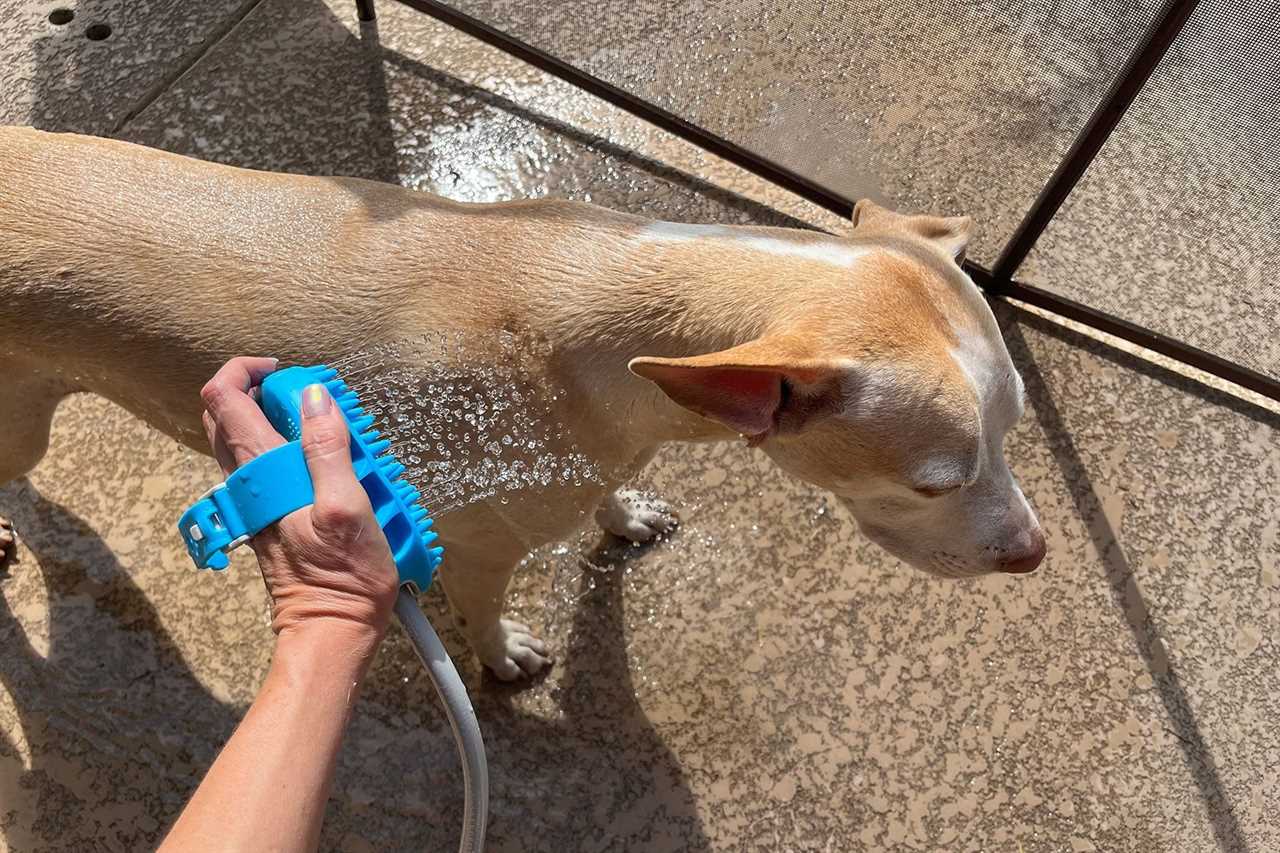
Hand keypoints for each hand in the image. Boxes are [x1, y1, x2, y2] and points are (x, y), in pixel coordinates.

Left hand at [200, 357, 399, 641]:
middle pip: (227, 414)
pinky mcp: (270, 514)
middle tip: (313, 399)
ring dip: (280, 421)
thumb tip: (313, 396)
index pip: (224, 398)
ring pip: (244, 438)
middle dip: (263, 391)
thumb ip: (326, 449)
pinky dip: (291, 449)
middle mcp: (247, 483)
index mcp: (260, 474)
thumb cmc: (343, 576)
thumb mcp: (346, 508)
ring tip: (332, 432)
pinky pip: (267, 466)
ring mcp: (256, 500)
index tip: (293, 375)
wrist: (332, 629)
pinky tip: (332, 465)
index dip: (248, 371)